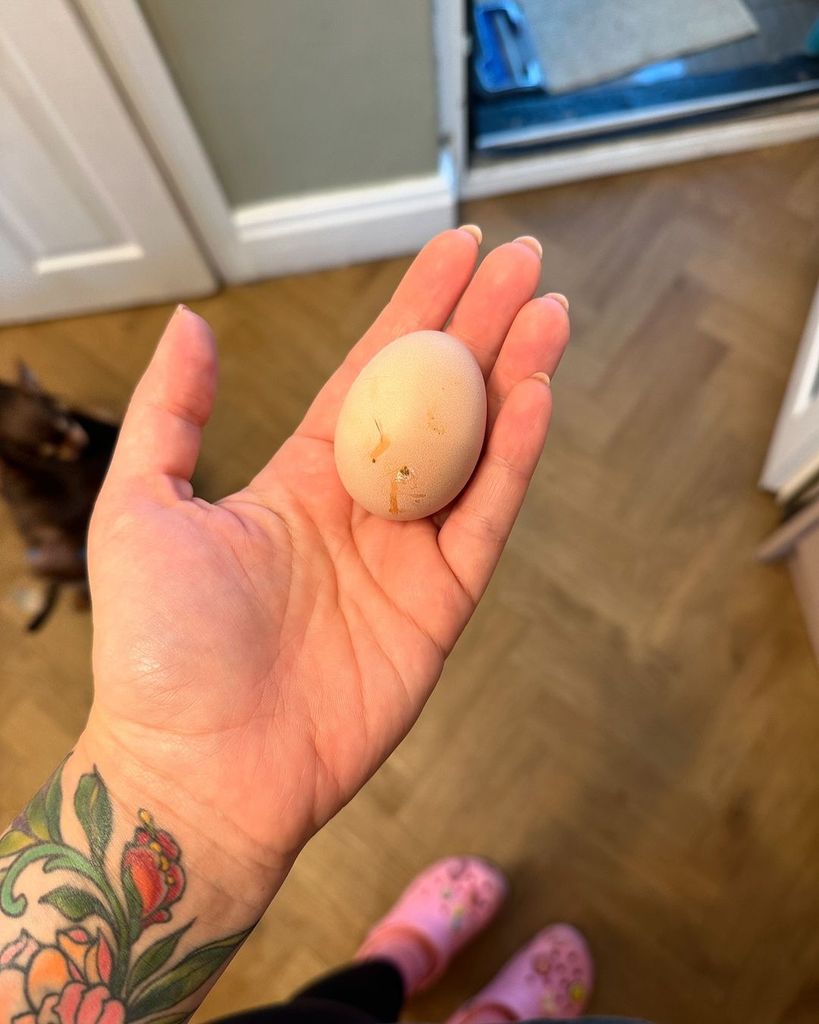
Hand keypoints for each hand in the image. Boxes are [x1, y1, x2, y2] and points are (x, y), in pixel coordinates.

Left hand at [83, 230, 568, 889]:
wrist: (200, 770)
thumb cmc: (159, 650)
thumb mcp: (141, 508)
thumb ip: (172, 412)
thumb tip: (191, 323)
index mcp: (300, 477)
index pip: (369, 374)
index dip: (415, 309)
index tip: (457, 250)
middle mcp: (362, 508)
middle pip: (437, 399)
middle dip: (481, 326)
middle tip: (524, 262)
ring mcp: (406, 557)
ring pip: (477, 451)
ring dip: (516, 378)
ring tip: (551, 312)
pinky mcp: (439, 609)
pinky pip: (487, 522)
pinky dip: (516, 461)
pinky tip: (537, 397)